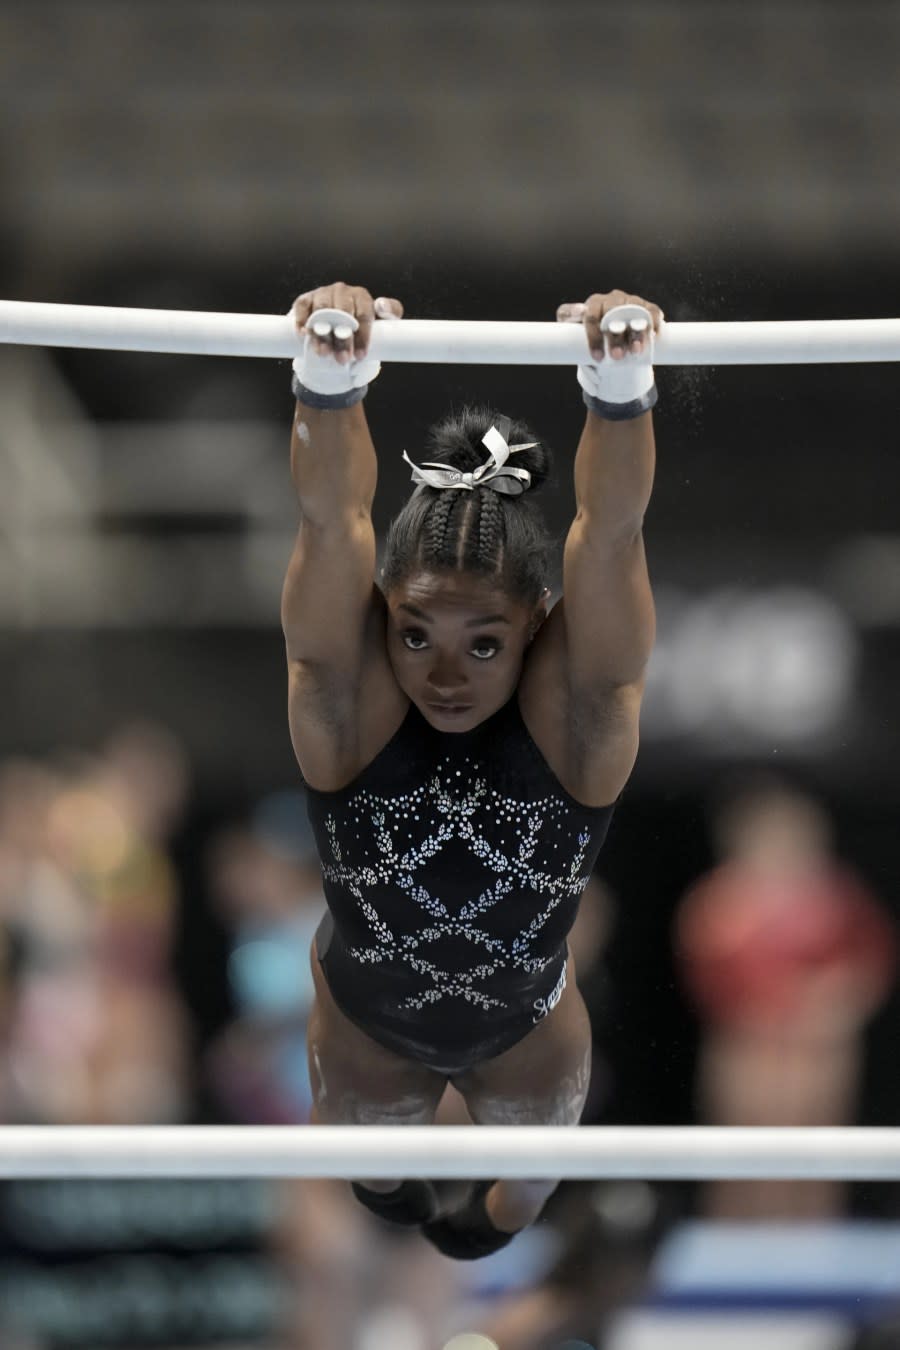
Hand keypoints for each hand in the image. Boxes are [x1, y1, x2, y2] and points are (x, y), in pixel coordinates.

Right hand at [289, 283, 403, 365]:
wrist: (335, 325)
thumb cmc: (360, 325)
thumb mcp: (380, 319)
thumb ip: (391, 313)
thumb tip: (382, 306)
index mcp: (362, 296)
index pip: (363, 313)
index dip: (363, 335)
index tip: (361, 355)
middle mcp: (342, 291)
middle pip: (342, 313)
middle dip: (343, 339)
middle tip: (343, 359)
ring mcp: (323, 293)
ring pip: (321, 311)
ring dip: (322, 334)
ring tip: (324, 353)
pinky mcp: (307, 299)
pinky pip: (303, 307)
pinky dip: (302, 320)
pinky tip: (304, 334)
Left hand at [557, 290, 663, 361]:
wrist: (612, 339)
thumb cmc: (589, 336)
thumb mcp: (572, 333)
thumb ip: (564, 329)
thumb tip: (577, 320)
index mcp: (593, 304)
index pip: (591, 316)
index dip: (594, 336)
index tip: (597, 357)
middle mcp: (612, 299)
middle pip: (614, 314)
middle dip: (616, 336)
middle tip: (617, 356)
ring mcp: (630, 301)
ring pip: (634, 314)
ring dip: (636, 333)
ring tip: (635, 351)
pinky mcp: (646, 307)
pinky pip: (652, 311)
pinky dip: (654, 322)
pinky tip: (654, 335)